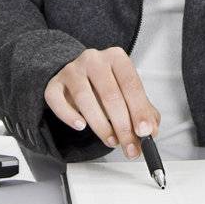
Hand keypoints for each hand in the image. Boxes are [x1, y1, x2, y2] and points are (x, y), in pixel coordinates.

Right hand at [44, 46, 160, 159]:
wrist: (80, 77)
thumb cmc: (107, 86)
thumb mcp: (129, 94)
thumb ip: (143, 110)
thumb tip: (150, 131)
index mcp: (116, 57)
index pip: (131, 84)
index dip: (139, 110)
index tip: (144, 132)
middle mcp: (94, 59)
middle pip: (109, 94)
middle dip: (122, 126)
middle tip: (129, 146)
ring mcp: (72, 70)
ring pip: (84, 98)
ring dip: (100, 125)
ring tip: (111, 140)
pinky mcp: (54, 83)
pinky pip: (57, 100)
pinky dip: (69, 116)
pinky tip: (81, 126)